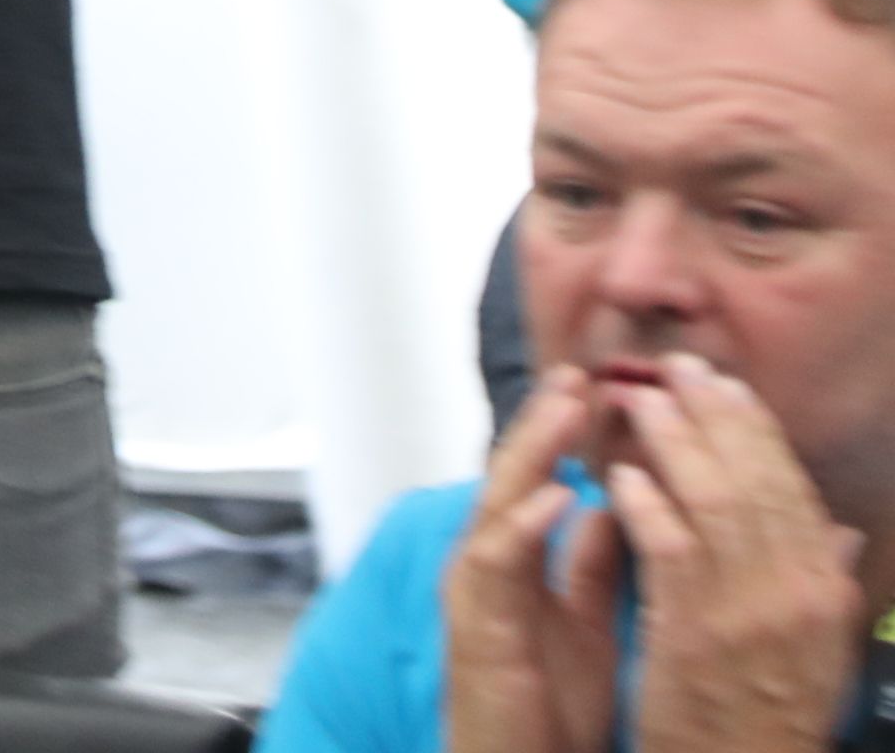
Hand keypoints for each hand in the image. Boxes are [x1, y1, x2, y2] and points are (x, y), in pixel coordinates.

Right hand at [445, 368, 623, 752]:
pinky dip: (527, 523)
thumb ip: (588, 564)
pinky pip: (499, 563)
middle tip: (578, 374)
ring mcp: (475, 592)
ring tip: (567, 408)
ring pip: (498, 502)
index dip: (563, 435)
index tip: (599, 388)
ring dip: (533, 452)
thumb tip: (608, 506)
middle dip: (545, 423)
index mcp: (513, 563)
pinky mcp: (478, 624)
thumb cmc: (545, 710)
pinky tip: (559, 493)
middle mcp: (485, 566)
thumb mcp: (582, 623)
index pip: (536, 481)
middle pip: (512, 477)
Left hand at [608, 354, 869, 751]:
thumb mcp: (816, 648)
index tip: (726, 386)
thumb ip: (823, 583)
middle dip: (715, 416)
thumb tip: (837, 531)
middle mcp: (795, 594)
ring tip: (638, 402)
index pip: (793, 489)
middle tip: (678, 369)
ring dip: (672, 442)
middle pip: (754, 481)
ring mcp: (746, 612)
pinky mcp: (692, 632)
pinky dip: (645, 504)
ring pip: (711, 501)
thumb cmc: (769, 710)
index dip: (757, 431)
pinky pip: (669, 548)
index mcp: (823, 592)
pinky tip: (620, 476)